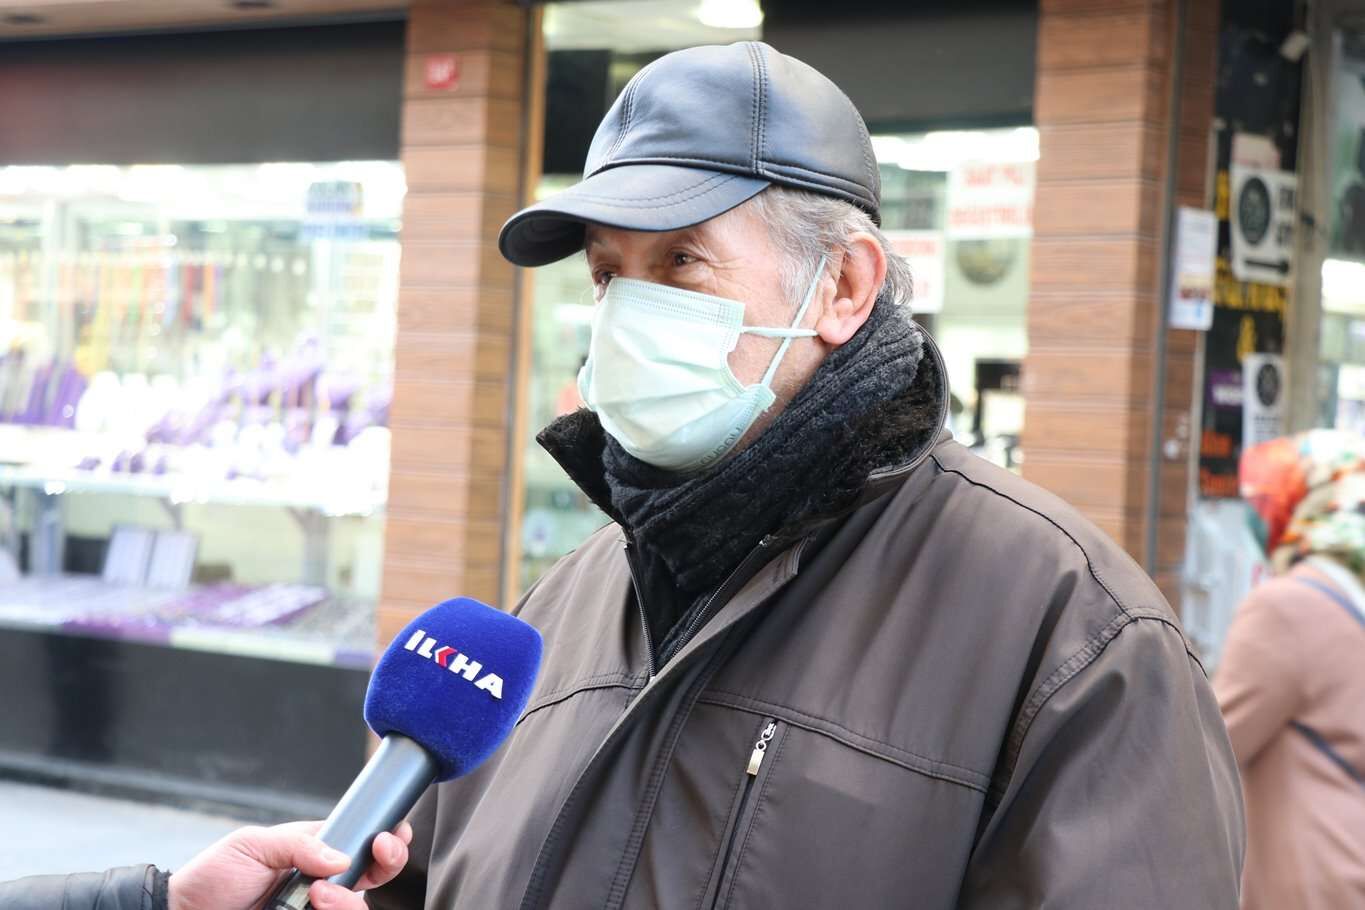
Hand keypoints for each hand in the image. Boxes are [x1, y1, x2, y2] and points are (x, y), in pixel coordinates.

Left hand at [168, 819, 412, 909]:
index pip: (364, 846)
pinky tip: (313, 909)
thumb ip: (298, 843)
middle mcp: (324, 887)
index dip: (387, 842)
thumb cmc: (212, 878)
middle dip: (384, 866)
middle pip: (377, 880)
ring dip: (348, 902)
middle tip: (373, 857)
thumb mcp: (253, 845)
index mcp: (316, 855)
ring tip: (316, 897)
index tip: (391, 837)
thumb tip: (341, 856)